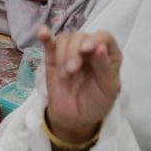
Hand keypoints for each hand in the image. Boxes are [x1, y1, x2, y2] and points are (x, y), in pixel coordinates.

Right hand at [39, 26, 121, 145]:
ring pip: (65, 39)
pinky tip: (42, 32)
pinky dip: (45, 36)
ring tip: (64, 74)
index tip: (85, 51)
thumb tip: (99, 46)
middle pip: (81, 36)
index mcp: (108, 55)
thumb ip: (104, 67)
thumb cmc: (97, 103)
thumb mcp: (108, 89)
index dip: (94, 39)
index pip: (103, 37)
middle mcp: (90, 50)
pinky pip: (49, 42)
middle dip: (74, 52)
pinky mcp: (53, 58)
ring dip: (63, 53)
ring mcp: (70, 52)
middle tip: (71, 71)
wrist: (75, 118)